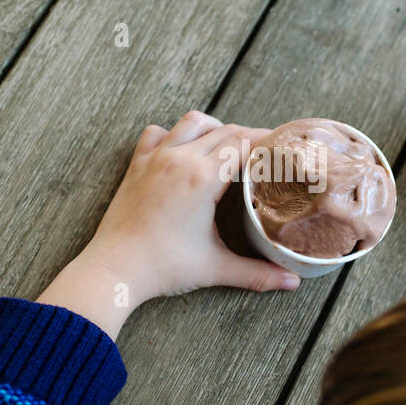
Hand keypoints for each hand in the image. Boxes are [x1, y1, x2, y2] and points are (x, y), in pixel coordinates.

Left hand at [37, 111, 299, 337]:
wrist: (114, 269)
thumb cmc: (162, 267)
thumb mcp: (216, 268)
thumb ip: (257, 273)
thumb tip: (291, 282)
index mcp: (203, 178)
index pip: (245, 143)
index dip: (267, 144)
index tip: (281, 152)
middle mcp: (180, 159)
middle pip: (225, 130)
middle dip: (248, 137)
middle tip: (264, 153)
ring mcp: (156, 158)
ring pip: (192, 122)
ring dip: (215, 128)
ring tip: (227, 146)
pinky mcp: (137, 165)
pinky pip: (157, 132)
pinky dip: (173, 133)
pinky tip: (182, 150)